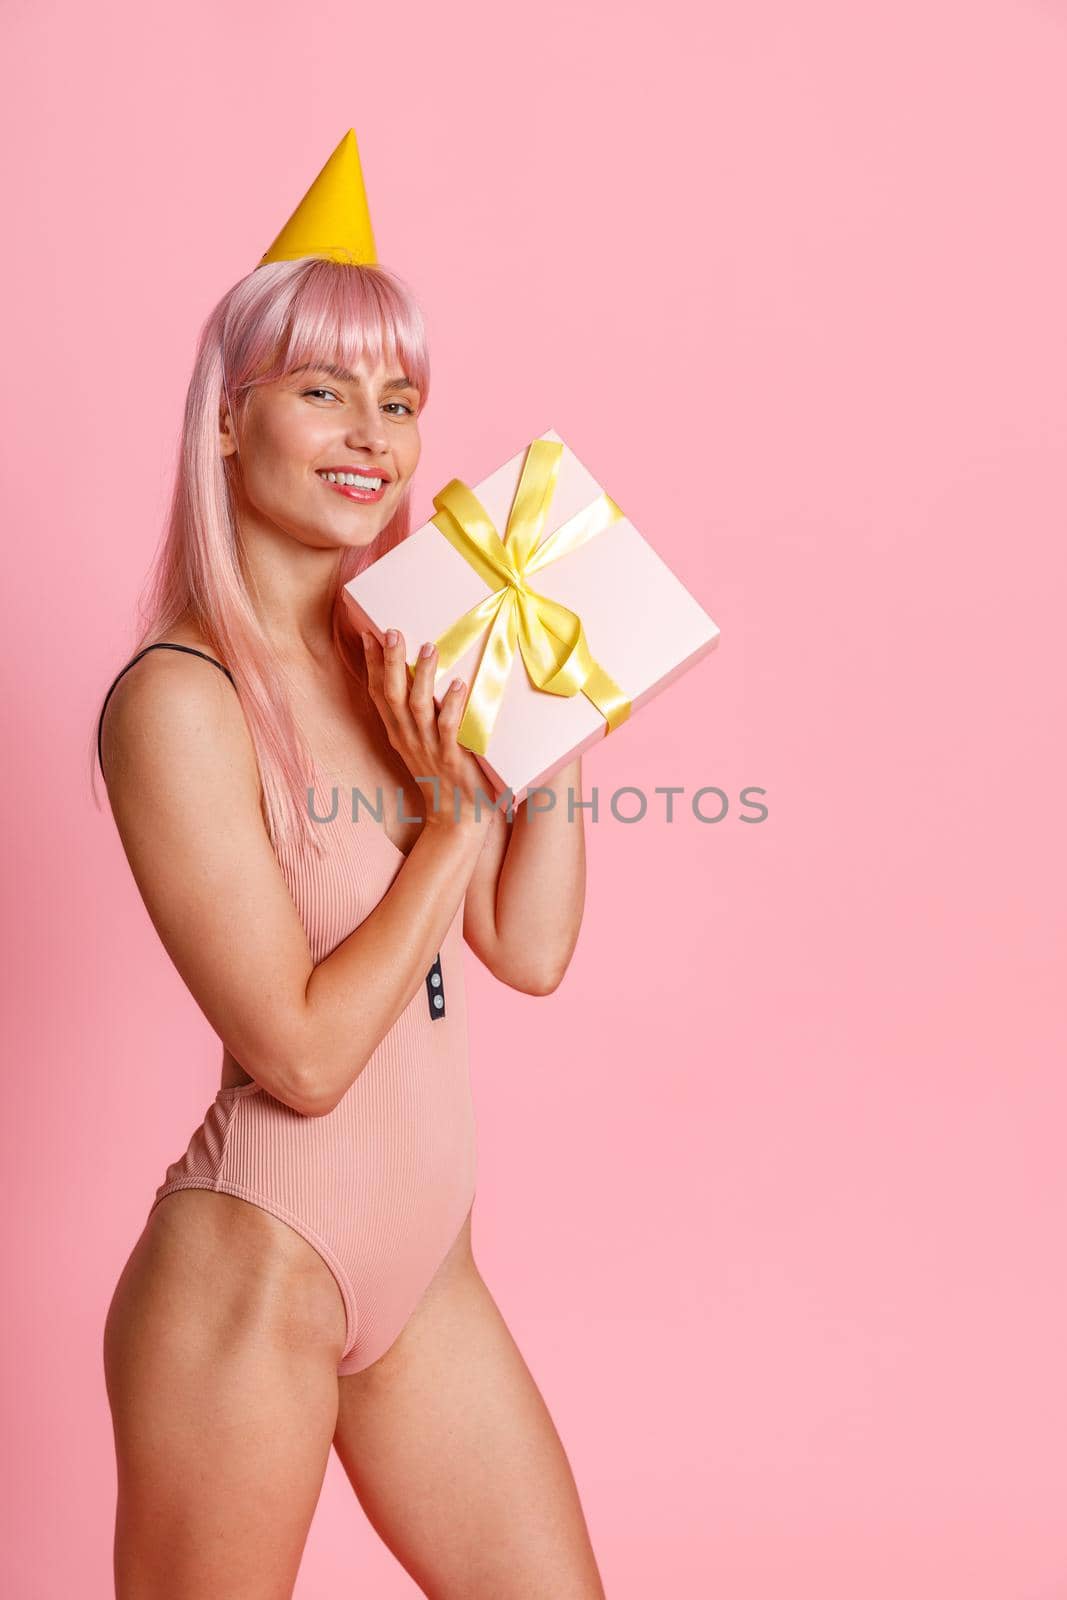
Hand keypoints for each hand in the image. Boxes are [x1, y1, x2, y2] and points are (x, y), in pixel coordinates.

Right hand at [361, 628, 497, 833]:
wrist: (456, 817)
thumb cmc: (443, 775)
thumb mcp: (422, 743)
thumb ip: (419, 714)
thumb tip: (420, 680)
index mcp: (398, 733)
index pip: (378, 694)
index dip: (371, 665)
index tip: (368, 635)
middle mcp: (408, 738)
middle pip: (392, 695)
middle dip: (390, 662)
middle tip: (391, 631)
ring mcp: (428, 748)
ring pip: (418, 707)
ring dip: (422, 676)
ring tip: (429, 647)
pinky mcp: (452, 759)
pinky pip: (449, 729)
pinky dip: (452, 705)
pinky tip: (458, 684)